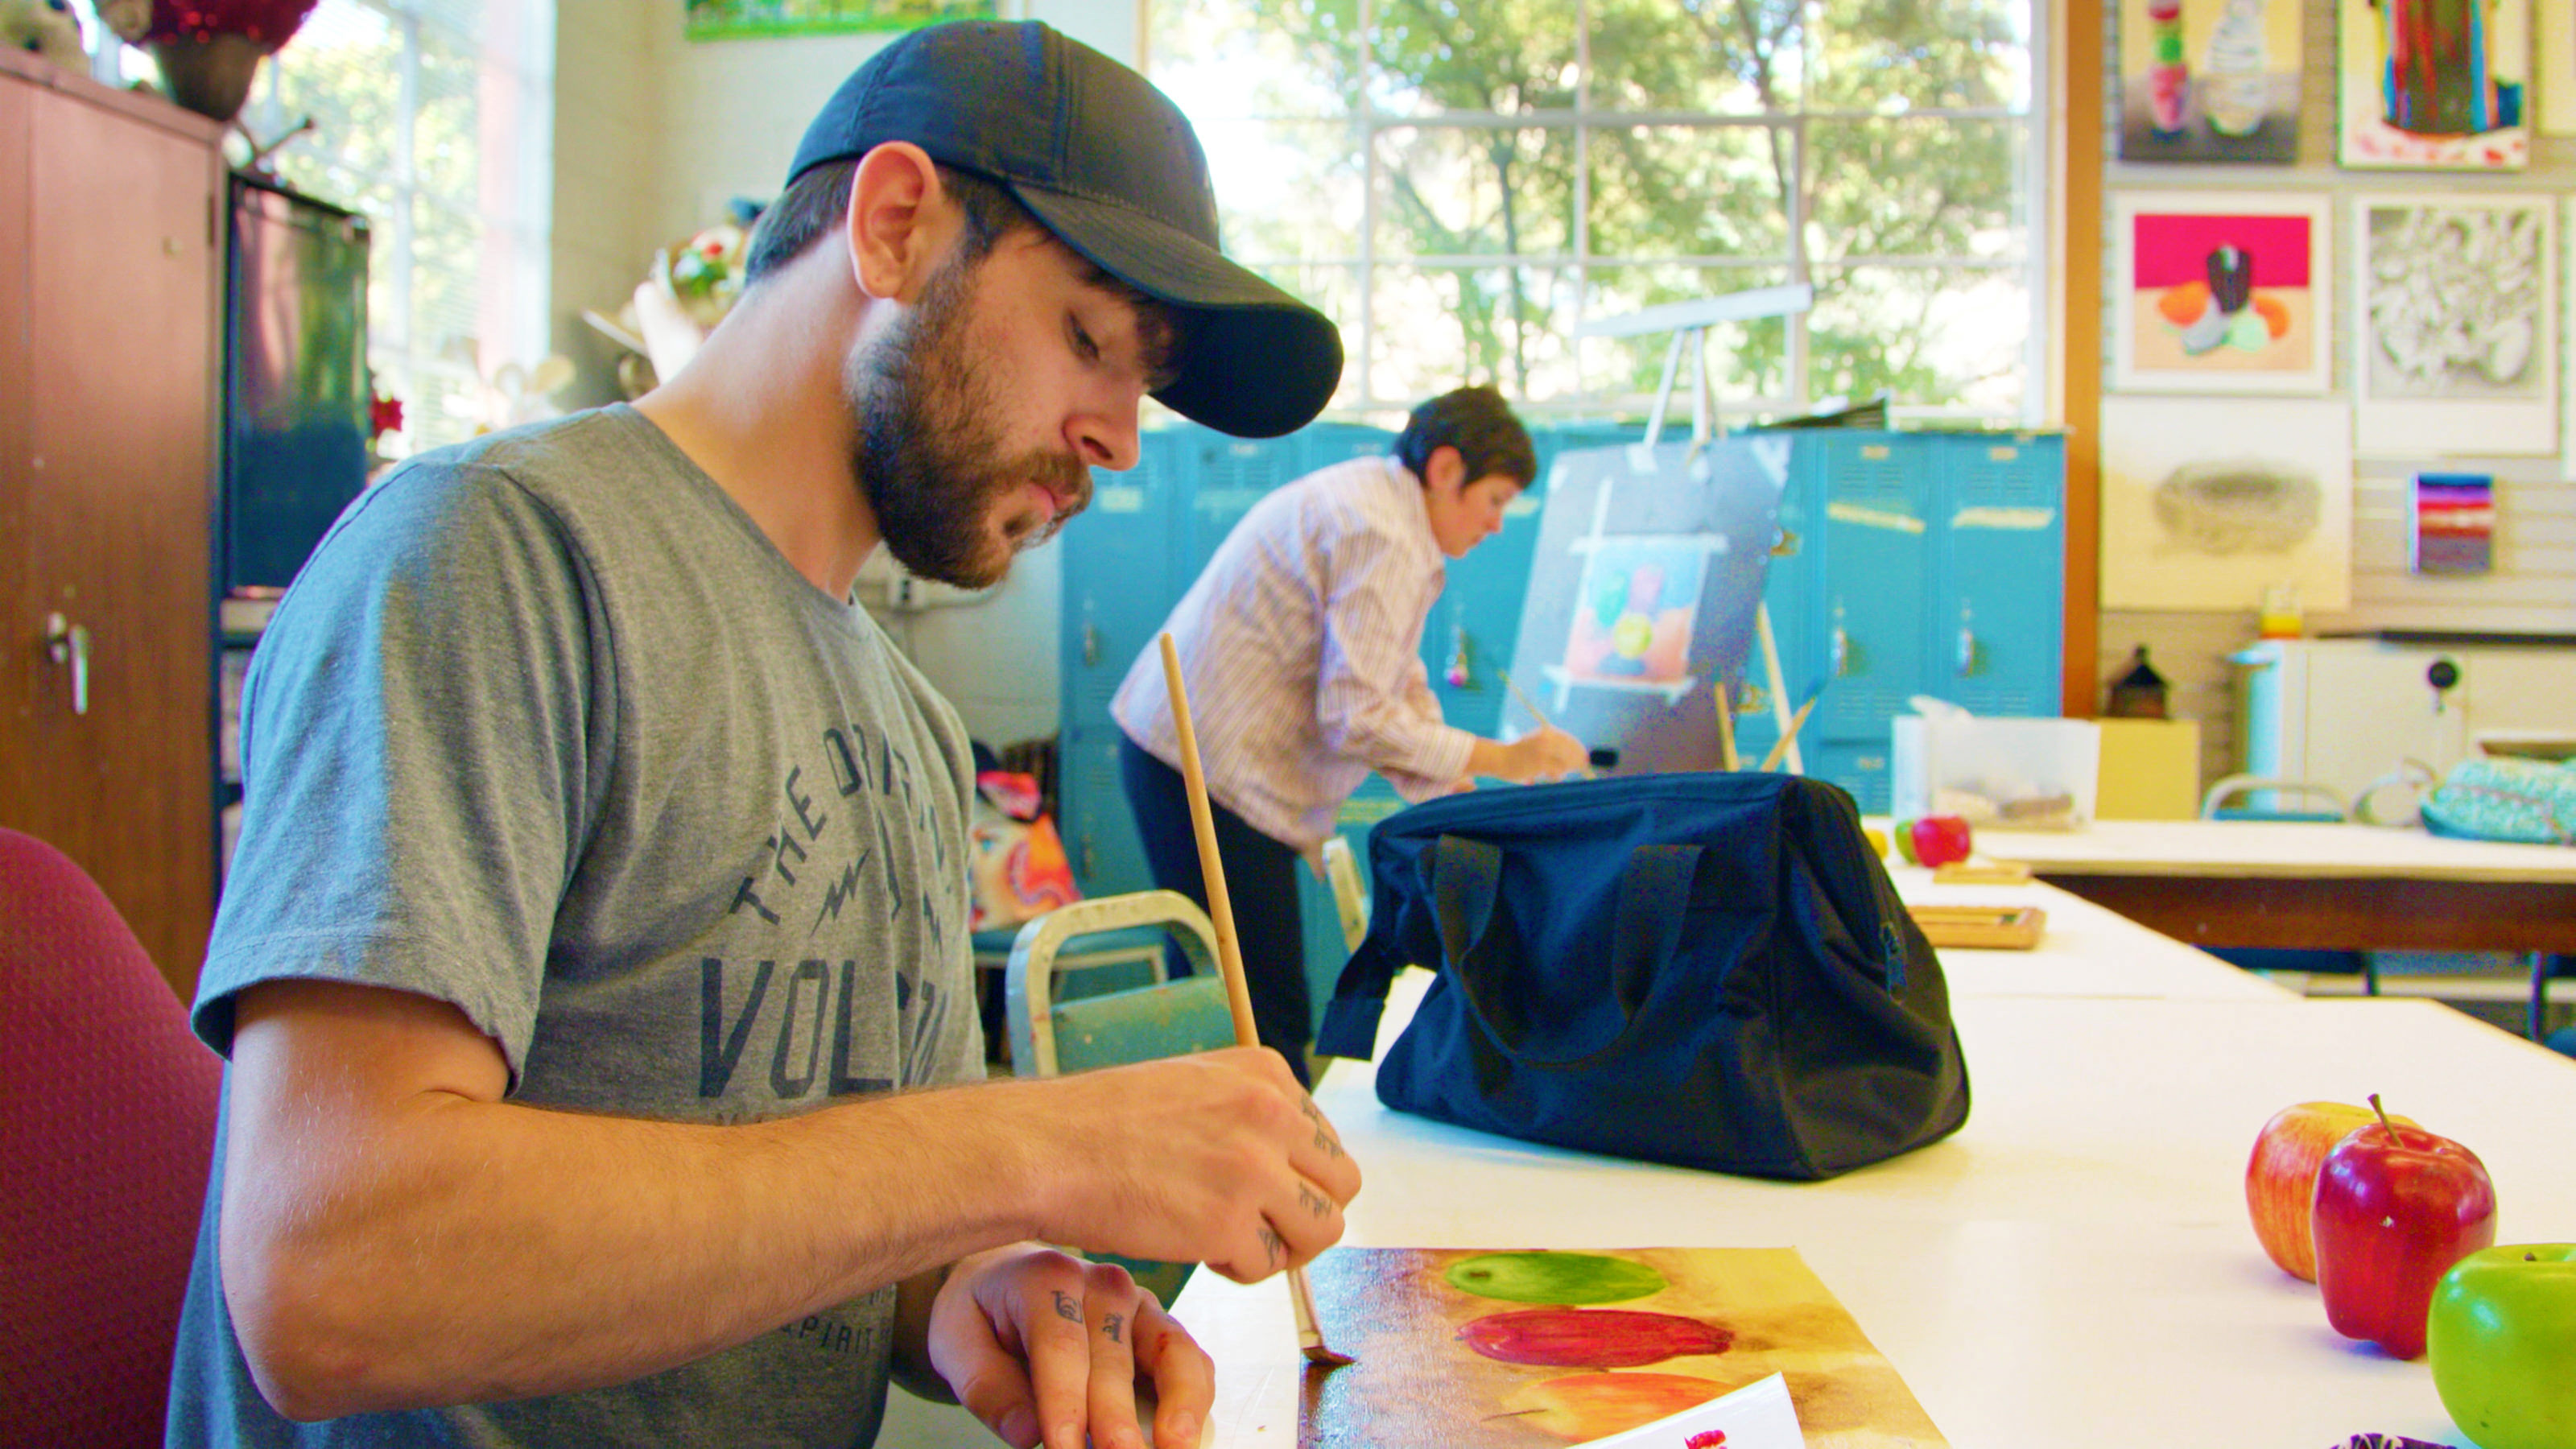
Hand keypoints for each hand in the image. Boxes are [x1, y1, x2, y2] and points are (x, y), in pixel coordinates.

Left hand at [927, 1244, 1210, 1448]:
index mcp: (1047, 1277)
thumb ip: (986, 1387)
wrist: (1007, 1284)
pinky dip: (1194, 1402)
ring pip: (1172, 1352)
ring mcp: (1141, 1305)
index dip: (1064, 1402)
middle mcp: (1104, 1284)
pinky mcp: (1162, 1330)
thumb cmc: (983, 1317)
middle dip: (1116, 1418)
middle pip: (1115, 1359)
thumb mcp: (957, 1343)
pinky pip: (1192, 1362)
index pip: (1060, 1345)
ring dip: (1179, 1407)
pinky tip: (1185, 1438)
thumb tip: (1027, 1433)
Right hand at [1018, 1046, 1359, 1283]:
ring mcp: (1252, 1169)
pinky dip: (1237, 1269)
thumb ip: (1251, 1114)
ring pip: (1322, 1231)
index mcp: (1266, 1073)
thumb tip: (1297, 1165)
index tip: (1257, 1190)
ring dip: (1282, 1247)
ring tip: (1230, 1241)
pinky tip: (1196, 1248)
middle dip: (1305, 1215)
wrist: (1044, 1149)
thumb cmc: (1102, 1123)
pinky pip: (1267, 1266)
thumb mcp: (1194, 1085)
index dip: (1296, 1176)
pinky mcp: (1226, 1223)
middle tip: (1257, 1227)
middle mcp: (1270, 1114)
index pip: (1326, 1140)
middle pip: (1342, 1185)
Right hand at [1501, 726, 1588, 782]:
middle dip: (1577, 761)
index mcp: (1547, 732)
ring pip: (1567, 762)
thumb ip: (1553, 747)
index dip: (1579, 750)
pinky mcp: (1541, 763)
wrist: (1499, 758)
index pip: (1570, 741)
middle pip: (1572, 751)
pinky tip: (1551, 777)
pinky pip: (1558, 771)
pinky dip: (1557, 775)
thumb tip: (1575, 758)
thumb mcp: (1536, 744)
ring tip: (1554, 774)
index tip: (1585, 759)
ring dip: (1566, 769)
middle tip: (1581, 767)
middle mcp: (1547, 738)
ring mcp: (1544, 750)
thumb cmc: (1518, 754)